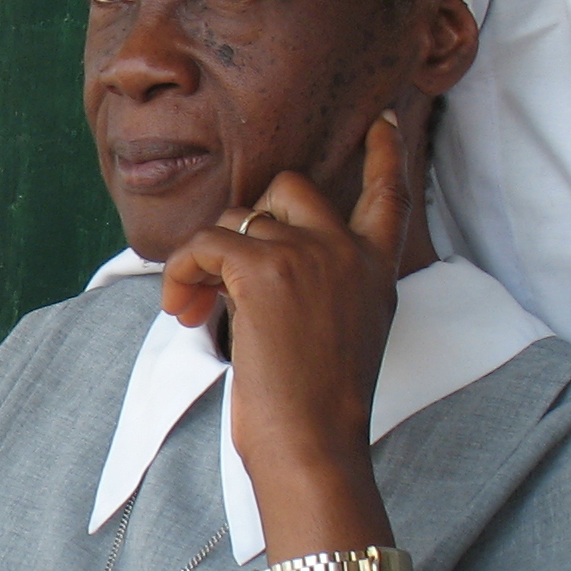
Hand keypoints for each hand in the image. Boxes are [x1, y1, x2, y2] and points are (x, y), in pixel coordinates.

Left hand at [161, 109, 410, 491]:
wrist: (314, 448)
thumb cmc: (317, 413)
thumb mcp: (342, 337)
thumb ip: (323, 289)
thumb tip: (258, 262)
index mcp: (377, 272)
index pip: (390, 196)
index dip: (385, 155)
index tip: (384, 122)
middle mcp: (350, 252)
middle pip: (290, 188)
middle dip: (249, 220)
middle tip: (218, 278)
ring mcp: (311, 255)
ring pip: (237, 219)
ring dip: (205, 261)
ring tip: (194, 310)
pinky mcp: (265, 270)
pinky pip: (204, 244)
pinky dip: (181, 273)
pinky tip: (183, 310)